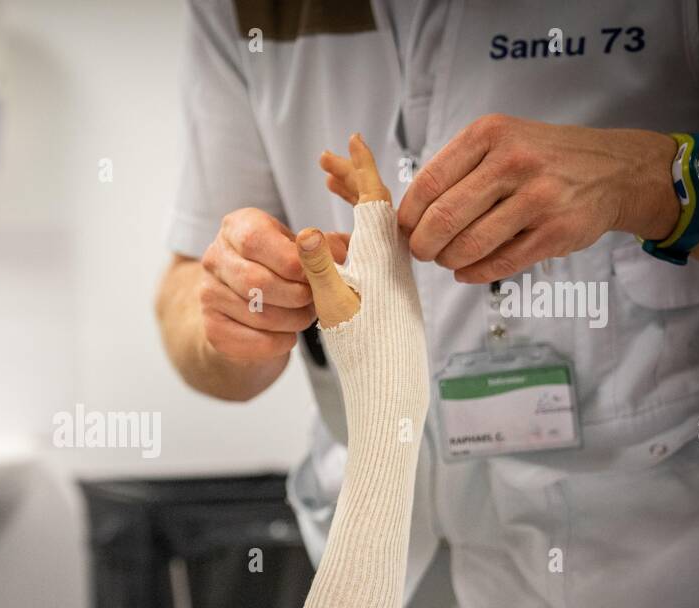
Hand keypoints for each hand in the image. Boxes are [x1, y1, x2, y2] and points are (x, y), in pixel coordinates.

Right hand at [199, 207, 348, 363]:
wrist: (245, 303)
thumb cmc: (280, 269)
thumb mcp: (300, 249)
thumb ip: (323, 247)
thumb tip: (336, 252)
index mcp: (237, 227)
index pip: (255, 241)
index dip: (291, 261)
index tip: (315, 276)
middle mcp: (215, 258)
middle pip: (256, 282)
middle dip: (296, 296)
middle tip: (314, 301)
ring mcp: (208, 294)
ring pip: (257, 315)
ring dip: (292, 321)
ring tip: (304, 316)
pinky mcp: (212, 328)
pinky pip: (252, 341)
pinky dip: (279, 343)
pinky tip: (287, 335)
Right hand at [302, 133, 389, 327]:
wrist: (389, 376)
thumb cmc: (363, 343)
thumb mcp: (334, 303)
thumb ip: (319, 266)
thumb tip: (307, 232)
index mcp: (379, 250)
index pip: (371, 195)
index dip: (359, 167)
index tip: (351, 141)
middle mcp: (390, 252)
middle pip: (373, 201)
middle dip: (350, 177)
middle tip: (327, 161)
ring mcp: (391, 266)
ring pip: (373, 219)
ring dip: (352, 198)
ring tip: (331, 184)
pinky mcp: (388, 282)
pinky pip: (372, 239)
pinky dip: (354, 224)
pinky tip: (339, 232)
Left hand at [388, 114, 679, 282]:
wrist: (615, 169)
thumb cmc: (543, 158)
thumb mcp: (500, 141)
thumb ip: (457, 170)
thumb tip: (408, 216)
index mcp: (489, 134)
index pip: (428, 184)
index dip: (408, 216)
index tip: (405, 229)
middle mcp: (513, 161)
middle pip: (442, 219)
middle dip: (423, 244)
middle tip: (422, 251)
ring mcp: (538, 197)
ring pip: (468, 245)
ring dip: (448, 260)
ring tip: (447, 259)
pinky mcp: (556, 231)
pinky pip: (499, 264)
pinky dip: (473, 274)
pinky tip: (467, 271)